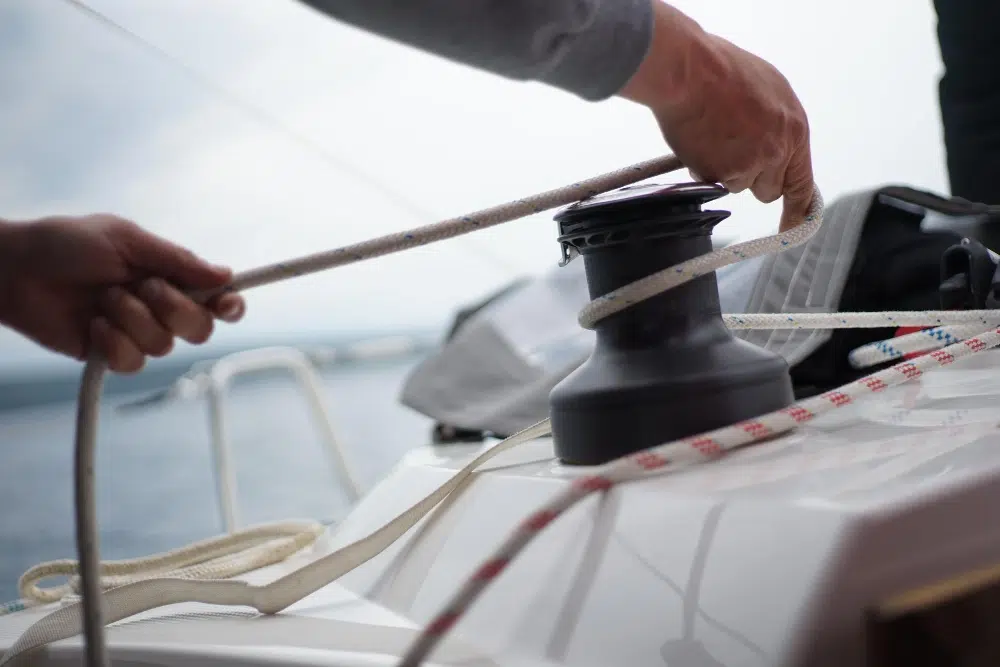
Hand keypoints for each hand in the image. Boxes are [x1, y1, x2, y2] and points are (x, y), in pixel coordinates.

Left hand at [0, 214, 244, 372]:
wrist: (14, 270)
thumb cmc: (66, 244)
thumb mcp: (125, 239)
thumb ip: (176, 259)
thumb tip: (224, 275)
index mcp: (171, 276)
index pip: (218, 298)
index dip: (231, 305)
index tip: (226, 303)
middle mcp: (160, 307)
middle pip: (200, 328)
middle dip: (175, 309)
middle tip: (144, 286)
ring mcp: (137, 332)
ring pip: (164, 345)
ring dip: (132, 318)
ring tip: (102, 299)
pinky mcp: (111, 354)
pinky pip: (132, 362)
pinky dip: (113, 342)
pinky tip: (93, 324)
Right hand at [619, 2, 814, 230]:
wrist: (691, 71)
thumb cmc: (724, 71)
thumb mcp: (769, 92)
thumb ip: (777, 126)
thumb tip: (774, 148)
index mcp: (794, 129)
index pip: (802, 182)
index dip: (798, 209)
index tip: (794, 225)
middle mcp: (777, 151)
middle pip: (768, 190)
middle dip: (752, 178)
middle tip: (733, 152)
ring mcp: (749, 165)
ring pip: (738, 185)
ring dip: (725, 170)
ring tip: (713, 136)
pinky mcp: (721, 173)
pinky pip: (711, 181)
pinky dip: (704, 167)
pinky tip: (699, 140)